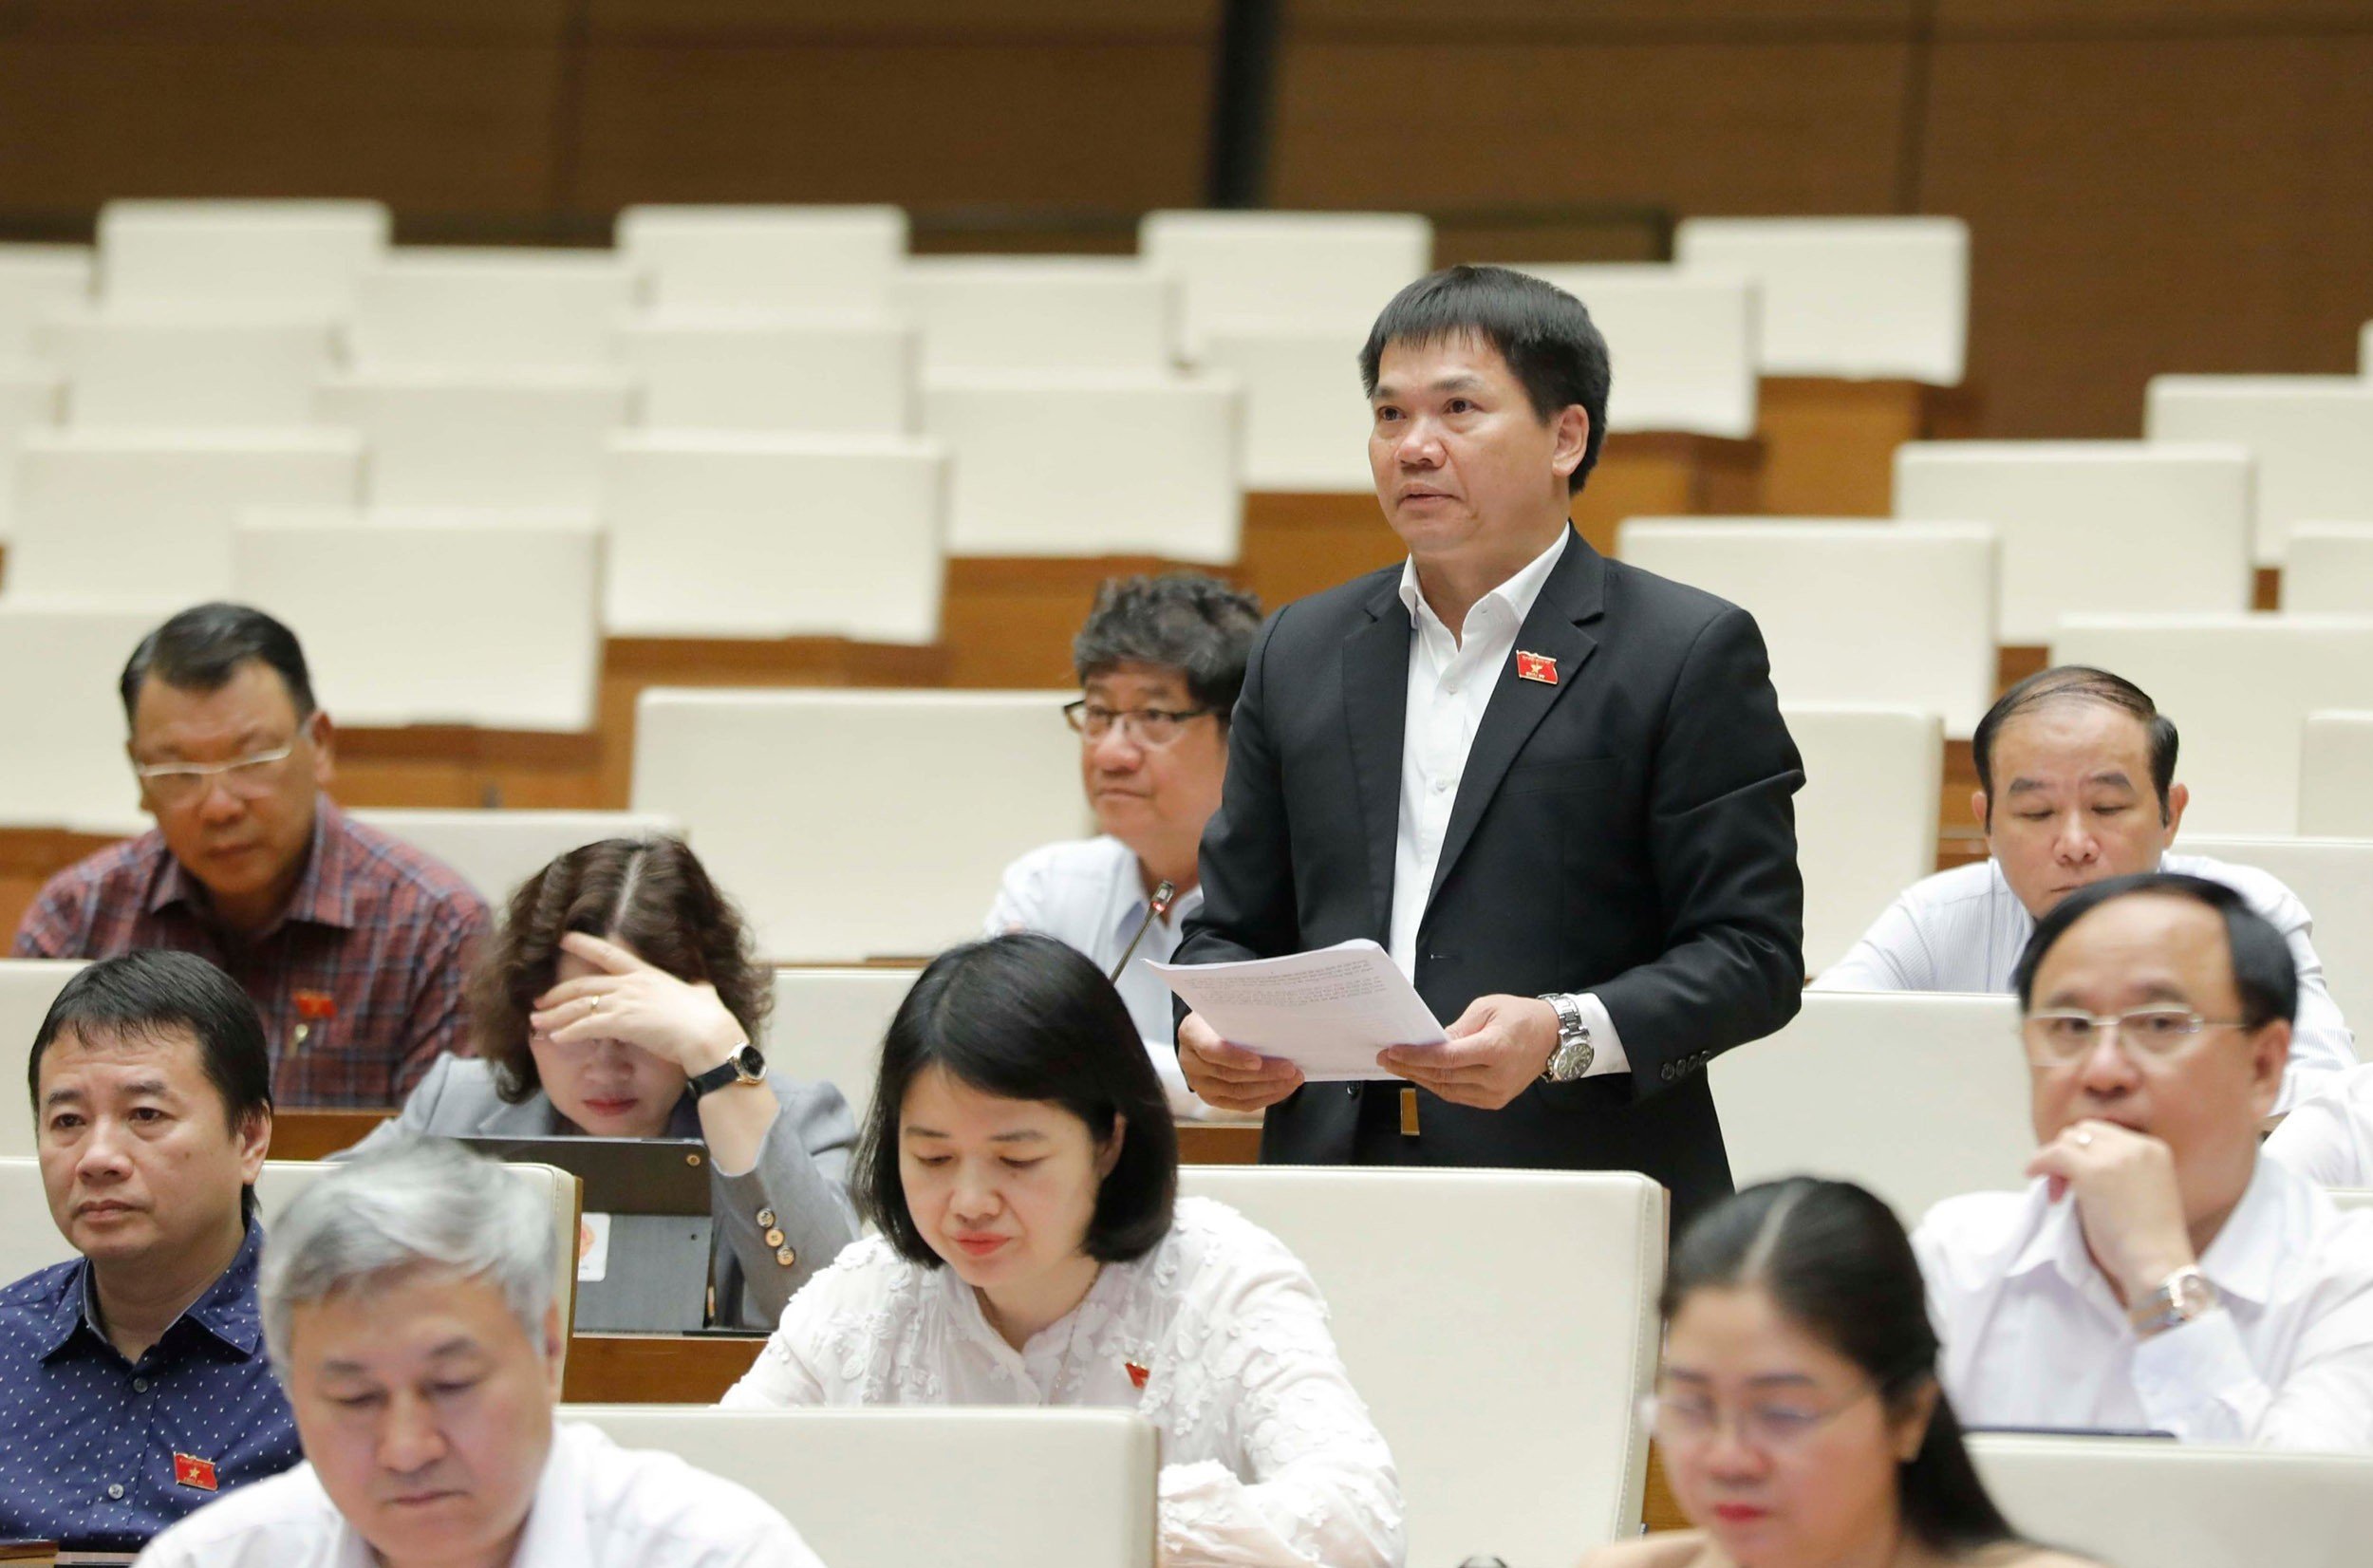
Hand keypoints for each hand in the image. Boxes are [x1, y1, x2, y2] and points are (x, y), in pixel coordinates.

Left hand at [530, 932, 747, 1077]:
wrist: (707, 1033)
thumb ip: (698, 989)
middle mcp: (631, 984)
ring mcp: (625, 1002)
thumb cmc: (709, 1017)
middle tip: (539, 999)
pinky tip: (555, 1038)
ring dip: (555, 1015)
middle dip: (557, 993)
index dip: (583, 944)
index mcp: (646, 973)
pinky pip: (586, 1026)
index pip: (608, 953)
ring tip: (536, 1021)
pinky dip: (569, 1032)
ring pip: (579, 1006)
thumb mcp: (704, 994)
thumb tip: (704, 988)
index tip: (564, 939)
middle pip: (583, 985)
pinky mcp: (622, 1022)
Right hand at [1177, 1011, 1303, 1112]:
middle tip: (1290, 1068)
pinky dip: (1266, 1097)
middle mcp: (1190, 1061)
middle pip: (1228, 1074)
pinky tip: (1283, 1089)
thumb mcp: (1226, 1008)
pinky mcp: (1212, 1098)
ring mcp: (1199, 1083)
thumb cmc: (1221, 1016)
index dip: (1233, 1057)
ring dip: (1270, 1087)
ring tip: (1293, 1079)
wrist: (1205, 1030)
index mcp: (1191, 1033)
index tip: (1257, 1061)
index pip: (1210, 1049)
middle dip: (1264, 1073)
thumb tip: (1279, 1024)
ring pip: (1237, 1092)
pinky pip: (1241, 1104)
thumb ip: (1243, 1016)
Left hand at [1376, 994, 1558, 1110]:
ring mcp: (1497, 1093)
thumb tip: (1430, 1042)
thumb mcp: (1486, 1009)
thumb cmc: (1521, 1016)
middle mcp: (1497, 1076)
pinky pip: (1459, 1096)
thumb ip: (1457, 1029)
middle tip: (1387, 1058)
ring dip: (1420, 1079)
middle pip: (1443, 1076)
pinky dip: (1438, 1085)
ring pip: (1448, 1090)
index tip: (1394, 1051)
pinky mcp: (1495, 1101)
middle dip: (1410, 1067)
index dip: (1416, 1056)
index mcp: (1495, 1049)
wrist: (1552, 1036)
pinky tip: (1423, 1075)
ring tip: (1399, 1067)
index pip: (1447, 1058)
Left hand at [2026, 1118, 2198, 1303]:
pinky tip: (2032, 1174)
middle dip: (2071, 1152)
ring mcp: (2115, 1156)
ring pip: (2069, 1139)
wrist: (2158, 1264)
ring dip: (2057, 1160)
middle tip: (2065, 1187)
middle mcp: (2137, 1146)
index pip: (2107, 1135)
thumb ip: (2117, 1173)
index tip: (2079, 1180)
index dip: (2087, 1153)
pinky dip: (2039, 1162)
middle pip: (2087, 1131)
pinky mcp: (2092, 1171)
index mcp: (2154, 1149)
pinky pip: (2054, 1154)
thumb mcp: (2140, 1192)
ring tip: (2057, 1193)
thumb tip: (2075, 1167)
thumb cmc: (2149, 1242)